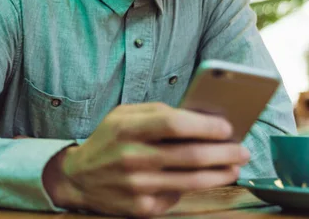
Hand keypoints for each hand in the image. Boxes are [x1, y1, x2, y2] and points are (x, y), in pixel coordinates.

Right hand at [42, 103, 249, 216]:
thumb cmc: (107, 140)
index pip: (174, 124)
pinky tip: (199, 180)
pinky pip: (178, 197)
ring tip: (233, 167)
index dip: (205, 125)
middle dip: (224, 152)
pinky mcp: (141, 208)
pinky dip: (192, 188)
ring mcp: (136, 186)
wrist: (78, 178)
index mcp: (125, 129)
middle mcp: (130, 158)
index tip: (227, 126)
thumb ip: (155, 112)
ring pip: (192, 181)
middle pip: (191, 155)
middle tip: (242, 150)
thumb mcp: (121, 116)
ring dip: (220, 174)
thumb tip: (198, 116)